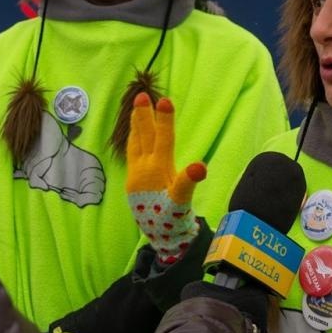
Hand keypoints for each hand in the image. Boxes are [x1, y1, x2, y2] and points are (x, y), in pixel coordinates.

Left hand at [125, 93, 205, 265]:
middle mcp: (143, 168)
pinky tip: (134, 138)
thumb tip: (199, 167)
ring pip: (135, 144)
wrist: (159, 237)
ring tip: (136, 109)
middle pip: (144, 136)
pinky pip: (131, 154)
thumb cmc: (172, 218)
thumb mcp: (181, 201)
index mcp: (157, 169)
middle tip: (141, 95)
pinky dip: (133, 141)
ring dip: (136, 125)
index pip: (163, 139)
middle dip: (143, 115)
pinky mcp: (132, 181)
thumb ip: (188, 181)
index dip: (165, 119)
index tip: (164, 100)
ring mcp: (135, 174)